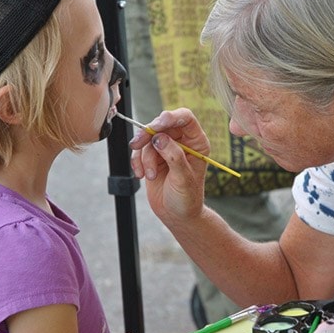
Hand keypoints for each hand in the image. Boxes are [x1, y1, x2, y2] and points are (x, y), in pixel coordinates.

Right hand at [129, 108, 207, 223]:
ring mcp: (166, 148)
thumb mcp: (183, 178)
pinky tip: (141, 175)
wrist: (176, 215)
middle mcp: (182, 142)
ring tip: (149, 175)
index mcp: (197, 142)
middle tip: (138, 145)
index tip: (155, 126)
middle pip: (162, 124)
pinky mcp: (153, 157)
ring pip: (148, 139)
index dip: (170, 117)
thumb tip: (159, 137)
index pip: (185, 118)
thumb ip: (173, 156)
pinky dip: (137, 161)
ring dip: (144, 157)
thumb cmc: (187, 199)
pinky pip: (140, 150)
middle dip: (148, 135)